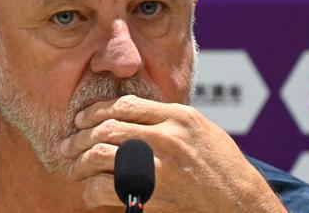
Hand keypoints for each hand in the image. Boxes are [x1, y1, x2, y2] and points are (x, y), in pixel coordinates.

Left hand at [59, 95, 286, 211]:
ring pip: (100, 153)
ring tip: (73, 167)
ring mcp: (159, 167)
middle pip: (107, 127)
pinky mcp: (151, 196)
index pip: (124, 104)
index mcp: (179, 117)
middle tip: (67, 144)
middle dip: (80, 136)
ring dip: (79, 161)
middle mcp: (167, 137)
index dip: (96, 110)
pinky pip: (105, 188)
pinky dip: (92, 190)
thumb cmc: (223, 167)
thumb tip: (132, 112)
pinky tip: (91, 192)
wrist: (241, 205)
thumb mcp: (202, 131)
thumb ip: (168, 119)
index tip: (81, 118)